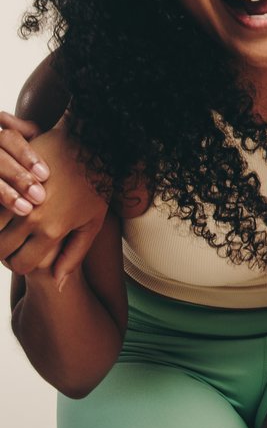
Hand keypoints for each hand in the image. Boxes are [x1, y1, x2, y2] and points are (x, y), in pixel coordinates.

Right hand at [0, 125, 107, 284]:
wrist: (90, 145)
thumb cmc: (96, 186)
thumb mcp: (92, 223)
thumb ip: (74, 255)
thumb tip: (59, 282)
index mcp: (51, 231)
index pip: (21, 265)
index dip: (19, 265)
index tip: (22, 257)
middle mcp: (31, 217)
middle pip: (0, 249)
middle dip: (4, 251)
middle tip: (11, 243)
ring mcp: (18, 196)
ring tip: (6, 228)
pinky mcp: (10, 178)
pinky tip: (4, 208)